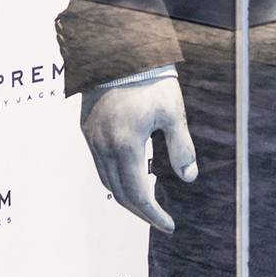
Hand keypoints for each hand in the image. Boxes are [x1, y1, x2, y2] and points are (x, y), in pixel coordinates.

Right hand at [82, 76, 195, 231]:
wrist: (119, 50)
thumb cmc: (151, 79)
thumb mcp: (173, 113)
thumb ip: (181, 148)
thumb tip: (188, 177)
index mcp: (126, 146)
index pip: (138, 194)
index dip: (153, 214)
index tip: (168, 226)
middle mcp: (103, 146)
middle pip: (118, 192)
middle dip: (139, 210)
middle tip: (158, 220)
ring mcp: (91, 138)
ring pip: (105, 179)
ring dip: (124, 195)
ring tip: (145, 203)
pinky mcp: (86, 128)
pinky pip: (98, 162)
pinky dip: (113, 177)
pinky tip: (128, 174)